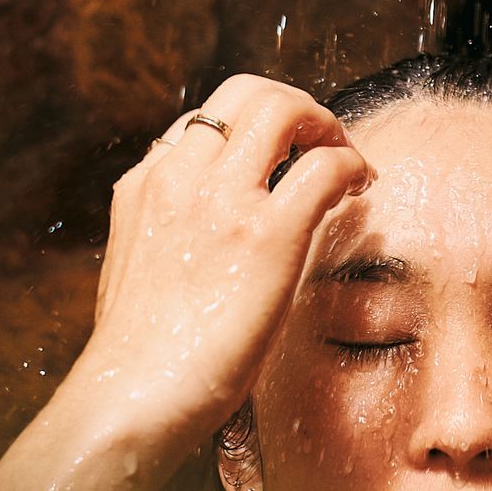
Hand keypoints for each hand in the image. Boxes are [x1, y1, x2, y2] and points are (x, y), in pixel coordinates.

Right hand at [58, 74, 372, 467]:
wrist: (130, 398)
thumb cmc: (139, 360)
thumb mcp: (140, 274)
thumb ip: (169, 238)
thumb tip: (207, 246)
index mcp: (145, 187)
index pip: (202, 123)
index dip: (250, 132)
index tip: (279, 159)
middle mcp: (179, 177)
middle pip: (244, 92)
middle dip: (293, 107)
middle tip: (321, 143)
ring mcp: (222, 200)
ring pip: (282, 107)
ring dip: (325, 124)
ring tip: (346, 160)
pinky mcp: (267, 234)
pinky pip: (325, 167)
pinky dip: (352, 165)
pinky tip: (361, 190)